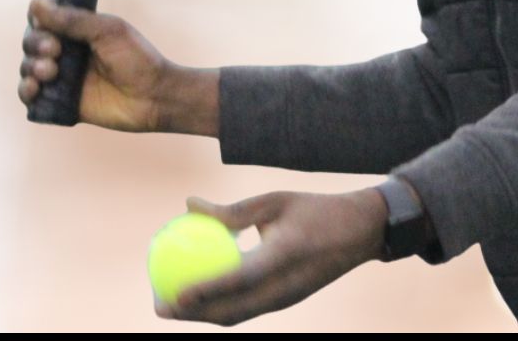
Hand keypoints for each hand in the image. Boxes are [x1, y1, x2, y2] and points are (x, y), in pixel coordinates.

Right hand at [18, 0, 171, 131]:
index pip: (44, 15)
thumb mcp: (108, 31)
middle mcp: (66, 48)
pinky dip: (25, 90)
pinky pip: (29, 94)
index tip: (47, 22)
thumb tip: (37, 5)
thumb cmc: (136, 58)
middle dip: (35, 43)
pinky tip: (35, 88)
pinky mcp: (58, 99)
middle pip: (31, 39)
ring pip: (28, 65)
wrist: (151, 97)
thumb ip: (73, 19)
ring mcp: (61, 74)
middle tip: (54, 51)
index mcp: (78, 27)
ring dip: (31, 66)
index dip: (39, 17)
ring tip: (50, 71)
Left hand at [156, 189, 388, 325]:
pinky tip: (202, 295)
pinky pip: (246, 310)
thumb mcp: (274, 200)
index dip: (204, 291)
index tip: (172, 292)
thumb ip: (232, 210)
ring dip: (202, 316)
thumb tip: (188, 204)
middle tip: (158, 304)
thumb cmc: (315, 209)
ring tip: (172, 305)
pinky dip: (220, 307)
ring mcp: (285, 300)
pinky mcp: (285, 302)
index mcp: (283, 257)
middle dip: (191, 315)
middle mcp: (283, 287)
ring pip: (236, 316)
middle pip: (230, 312)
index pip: (237, 280)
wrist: (359, 233)